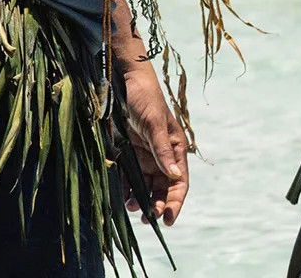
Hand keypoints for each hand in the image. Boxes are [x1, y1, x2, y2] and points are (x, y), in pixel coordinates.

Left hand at [119, 64, 189, 225]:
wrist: (121, 81)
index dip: (175, 202)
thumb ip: (163, 150)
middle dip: (157, 205)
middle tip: (148, 219)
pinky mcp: (127, 154)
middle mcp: (161, 156)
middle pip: (162, 188)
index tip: (168, 219)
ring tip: (132, 208)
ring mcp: (144, 156)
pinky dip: (126, 190)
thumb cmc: (144, 98)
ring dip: (141, 200)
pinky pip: (128, 178)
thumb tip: (175, 176)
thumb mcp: (155, 123)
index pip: (179, 182)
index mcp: (175, 149)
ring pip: (145, 186)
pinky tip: (122, 199)